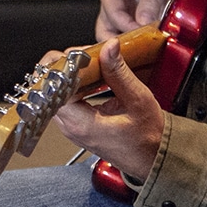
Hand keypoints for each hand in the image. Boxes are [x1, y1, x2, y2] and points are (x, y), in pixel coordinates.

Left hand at [51, 38, 164, 179]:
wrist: (155, 159)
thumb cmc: (149, 139)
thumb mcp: (137, 100)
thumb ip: (119, 72)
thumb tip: (108, 47)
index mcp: (81, 123)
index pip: (54, 88)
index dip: (63, 66)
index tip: (78, 54)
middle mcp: (71, 127)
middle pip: (51, 89)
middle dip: (65, 67)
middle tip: (85, 55)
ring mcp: (72, 128)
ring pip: (57, 93)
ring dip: (69, 75)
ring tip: (88, 63)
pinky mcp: (77, 127)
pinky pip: (66, 100)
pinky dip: (74, 85)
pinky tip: (88, 76)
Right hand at [94, 0, 180, 39]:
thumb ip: (150, 2)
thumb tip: (144, 22)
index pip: (113, 14)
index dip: (128, 27)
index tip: (143, 33)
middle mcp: (111, 0)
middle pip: (105, 29)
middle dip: (118, 42)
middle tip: (136, 47)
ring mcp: (121, 11)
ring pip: (114, 35)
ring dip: (127, 43)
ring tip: (143, 47)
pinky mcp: (132, 19)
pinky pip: (128, 35)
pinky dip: (136, 42)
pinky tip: (147, 44)